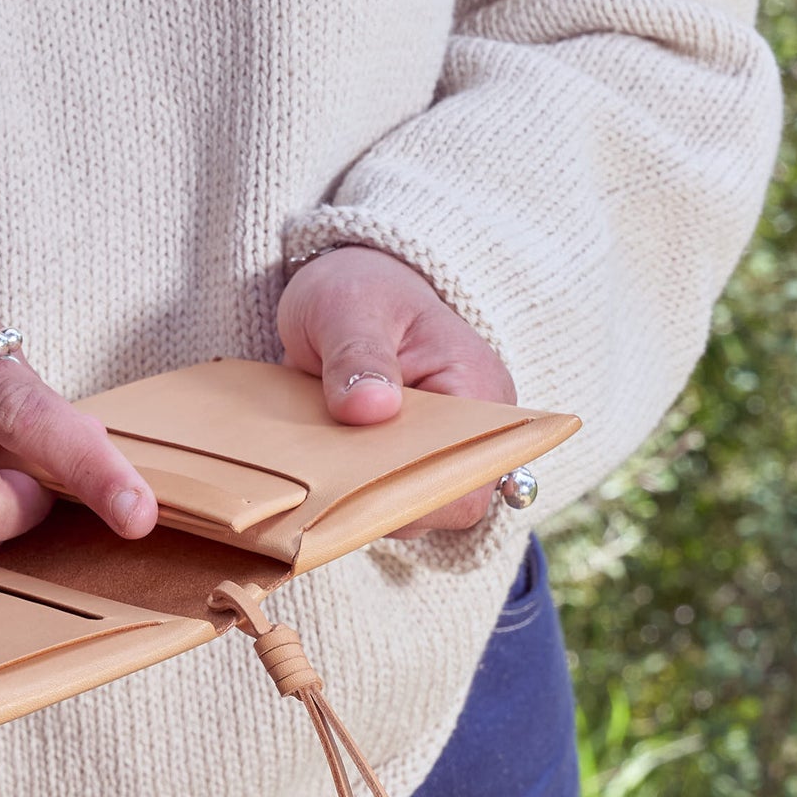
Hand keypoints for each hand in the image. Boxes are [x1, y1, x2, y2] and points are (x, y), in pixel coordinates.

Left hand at [277, 245, 516, 534]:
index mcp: (476, 390)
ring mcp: (435, 450)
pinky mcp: (402, 461)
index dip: (422, 497)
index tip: (361, 483)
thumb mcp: (348, 309)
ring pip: (407, 509)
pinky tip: (320, 467)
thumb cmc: (357, 289)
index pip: (472, 480)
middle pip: (440, 506)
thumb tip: (370, 407)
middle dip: (382, 500)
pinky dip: (349, 491)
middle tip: (327, 470)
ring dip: (360, 497)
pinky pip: (382, 498)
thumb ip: (359, 355)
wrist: (346, 287)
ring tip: (321, 460)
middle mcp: (468, 431)